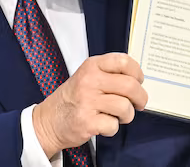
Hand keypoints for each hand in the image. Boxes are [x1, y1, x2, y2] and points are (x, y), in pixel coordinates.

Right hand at [32, 53, 147, 158]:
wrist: (49, 120)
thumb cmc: (73, 98)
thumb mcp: (87, 75)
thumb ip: (109, 73)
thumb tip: (137, 79)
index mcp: (91, 66)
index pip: (124, 61)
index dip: (137, 72)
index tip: (138, 81)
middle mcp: (89, 81)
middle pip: (130, 85)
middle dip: (140, 97)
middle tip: (139, 103)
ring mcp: (87, 101)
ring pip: (125, 107)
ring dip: (127, 115)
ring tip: (118, 116)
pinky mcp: (87, 122)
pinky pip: (114, 125)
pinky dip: (112, 128)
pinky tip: (103, 124)